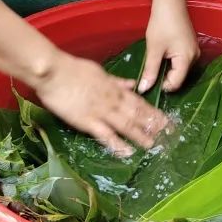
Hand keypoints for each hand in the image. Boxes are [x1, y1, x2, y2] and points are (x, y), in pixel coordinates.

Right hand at [34, 50, 169, 155]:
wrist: (54, 72)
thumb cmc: (73, 69)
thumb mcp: (100, 71)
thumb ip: (117, 81)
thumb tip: (132, 85)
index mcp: (115, 88)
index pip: (139, 101)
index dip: (153, 112)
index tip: (165, 120)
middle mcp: (113, 100)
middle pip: (137, 114)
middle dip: (152, 125)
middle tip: (167, 135)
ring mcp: (101, 111)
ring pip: (126, 124)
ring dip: (140, 135)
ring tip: (154, 145)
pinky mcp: (87, 121)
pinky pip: (106, 134)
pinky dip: (118, 144)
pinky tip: (128, 151)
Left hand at [139, 0, 199, 93]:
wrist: (170, 2)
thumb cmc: (162, 24)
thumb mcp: (154, 49)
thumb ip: (150, 71)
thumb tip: (144, 89)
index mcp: (187, 59)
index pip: (175, 84)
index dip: (161, 87)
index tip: (147, 83)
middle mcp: (194, 57)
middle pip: (179, 77)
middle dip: (164, 78)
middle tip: (149, 73)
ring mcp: (193, 50)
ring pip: (179, 69)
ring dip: (167, 70)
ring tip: (154, 63)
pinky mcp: (190, 45)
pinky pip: (181, 61)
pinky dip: (171, 62)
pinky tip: (161, 55)